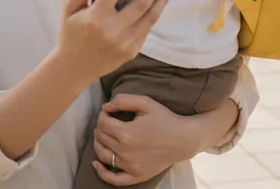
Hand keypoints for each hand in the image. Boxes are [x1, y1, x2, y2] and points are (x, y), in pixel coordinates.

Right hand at [58, 0, 169, 85]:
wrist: (73, 69)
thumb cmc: (70, 34)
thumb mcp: (69, 9)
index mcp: (95, 17)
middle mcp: (113, 30)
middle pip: (141, 3)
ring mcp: (125, 43)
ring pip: (150, 17)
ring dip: (161, 0)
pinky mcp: (132, 52)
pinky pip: (146, 29)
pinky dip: (153, 14)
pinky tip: (156, 3)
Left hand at [90, 95, 204, 185]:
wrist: (183, 140)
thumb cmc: (164, 119)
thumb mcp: (145, 102)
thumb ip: (123, 100)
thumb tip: (105, 107)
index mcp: (127, 133)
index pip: (102, 123)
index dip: (103, 114)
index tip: (109, 111)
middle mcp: (125, 152)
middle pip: (101, 138)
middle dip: (101, 126)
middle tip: (108, 121)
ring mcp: (130, 166)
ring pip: (103, 155)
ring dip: (99, 143)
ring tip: (103, 135)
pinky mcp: (136, 176)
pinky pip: (114, 179)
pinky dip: (102, 172)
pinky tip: (96, 164)